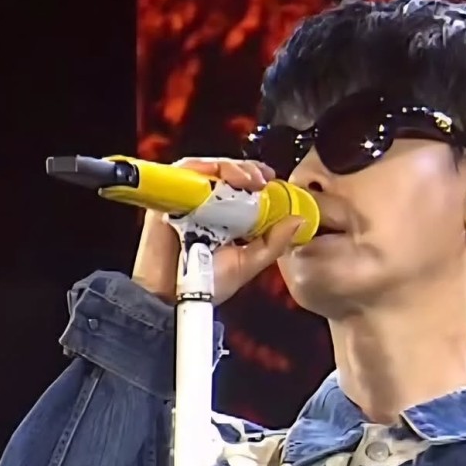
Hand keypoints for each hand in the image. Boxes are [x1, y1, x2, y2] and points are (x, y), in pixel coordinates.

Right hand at [132, 157, 303, 303]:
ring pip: (208, 169)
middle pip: (226, 173)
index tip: (272, 179)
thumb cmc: (206, 284)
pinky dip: (203, 169)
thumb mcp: (248, 263)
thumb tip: (299, 220)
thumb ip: (273, 244)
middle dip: (247, 169)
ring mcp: (185, 199)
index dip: (257, 176)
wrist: (171, 298)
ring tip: (247, 179)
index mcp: (226, 217)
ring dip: (230, 168)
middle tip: (261, 179)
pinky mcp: (166, 197)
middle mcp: (206, 205)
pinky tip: (220, 177)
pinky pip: (184, 172)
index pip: (242, 187)